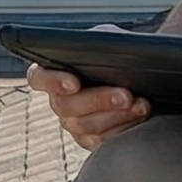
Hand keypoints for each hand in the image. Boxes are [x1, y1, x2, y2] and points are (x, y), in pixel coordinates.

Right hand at [26, 25, 148, 149]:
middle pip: (67, 106)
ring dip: (118, 115)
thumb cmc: (116, 55)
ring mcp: (74, 124)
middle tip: (126, 95)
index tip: (74, 83)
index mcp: (53, 72)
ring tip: (142, 105)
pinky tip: (141, 117)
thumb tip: (107, 49)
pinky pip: (103, 141)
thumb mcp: (108, 40)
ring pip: (87, 126)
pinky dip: (124, 128)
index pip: (39, 78)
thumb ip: (100, 41)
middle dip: (100, 100)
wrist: (139, 76)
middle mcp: (59, 101)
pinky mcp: (92, 140)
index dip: (53, 82)